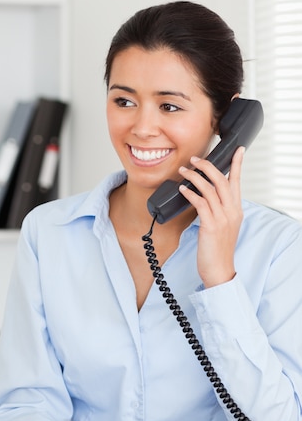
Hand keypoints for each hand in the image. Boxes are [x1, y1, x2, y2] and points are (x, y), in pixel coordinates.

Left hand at [178, 147, 244, 287]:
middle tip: (195, 159)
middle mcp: (232, 211)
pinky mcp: (211, 225)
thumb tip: (204, 197)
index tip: (238, 150)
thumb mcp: (222, 226)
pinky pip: (201, 203)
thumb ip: (217, 211)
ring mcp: (222, 218)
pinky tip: (182, 189)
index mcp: (236, 210)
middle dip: (208, 166)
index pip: (237, 182)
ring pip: (210, 189)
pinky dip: (190, 193)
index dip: (237, 164)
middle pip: (222, 180)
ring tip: (183, 171)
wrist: (219, 270)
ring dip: (195, 177)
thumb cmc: (217, 250)